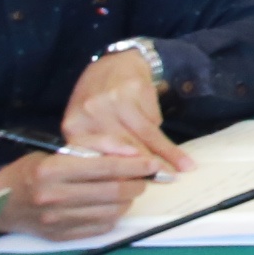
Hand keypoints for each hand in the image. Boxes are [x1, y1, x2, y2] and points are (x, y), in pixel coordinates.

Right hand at [0, 147, 161, 240]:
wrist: (2, 203)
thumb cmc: (35, 170)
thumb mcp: (60, 149)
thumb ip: (97, 145)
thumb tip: (134, 153)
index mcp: (52, 170)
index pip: (106, 168)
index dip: (136, 165)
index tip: (152, 163)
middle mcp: (53, 196)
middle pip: (114, 192)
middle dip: (137, 183)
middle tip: (143, 177)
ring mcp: (57, 220)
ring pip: (112, 211)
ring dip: (128, 200)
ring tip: (127, 190)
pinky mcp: (61, 236)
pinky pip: (101, 227)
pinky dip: (115, 215)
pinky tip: (112, 205)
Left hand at [59, 49, 189, 172]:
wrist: (115, 63)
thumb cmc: (99, 100)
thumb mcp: (90, 124)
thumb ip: (100, 149)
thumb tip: (122, 181)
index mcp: (74, 127)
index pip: (95, 159)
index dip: (116, 177)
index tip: (133, 191)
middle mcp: (90, 114)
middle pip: (120, 150)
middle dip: (144, 169)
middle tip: (163, 182)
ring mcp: (112, 102)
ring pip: (141, 138)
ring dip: (163, 156)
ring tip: (179, 170)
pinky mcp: (134, 92)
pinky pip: (153, 123)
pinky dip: (166, 140)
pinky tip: (177, 154)